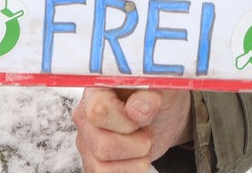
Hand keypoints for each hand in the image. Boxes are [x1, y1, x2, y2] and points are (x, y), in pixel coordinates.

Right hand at [73, 88, 190, 172]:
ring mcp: (87, 142)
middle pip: (103, 146)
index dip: (126, 120)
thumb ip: (150, 93)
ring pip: (102, 167)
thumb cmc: (161, 95)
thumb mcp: (162, 87)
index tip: (143, 115)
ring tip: (143, 142)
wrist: (165, 114)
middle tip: (147, 130)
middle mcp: (86, 116)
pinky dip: (131, 170)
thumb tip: (137, 110)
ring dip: (136, 159)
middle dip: (137, 143)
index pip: (98, 112)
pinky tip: (137, 156)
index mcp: (98, 90)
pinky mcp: (93, 162)